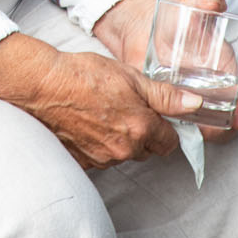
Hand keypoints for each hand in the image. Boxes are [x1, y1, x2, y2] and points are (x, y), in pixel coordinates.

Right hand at [0, 31, 205, 170]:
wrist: (42, 85)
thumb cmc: (84, 75)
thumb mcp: (130, 76)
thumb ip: (165, 96)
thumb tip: (196, 104)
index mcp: (141, 128)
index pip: (170, 142)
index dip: (165, 126)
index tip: (155, 113)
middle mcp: (124, 150)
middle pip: (147, 149)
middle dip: (143, 133)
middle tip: (126, 107)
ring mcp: (102, 159)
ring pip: (123, 153)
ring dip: (120, 139)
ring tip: (103, 111)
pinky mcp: (82, 162)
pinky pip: (101, 157)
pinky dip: (99, 144)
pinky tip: (87, 123)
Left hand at [94, 0, 237, 140]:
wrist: (145, 23)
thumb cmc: (177, 15)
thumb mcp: (193, 6)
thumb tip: (215, 0)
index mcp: (222, 62)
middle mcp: (211, 82)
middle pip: (226, 109)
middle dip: (228, 124)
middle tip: (222, 132)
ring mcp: (191, 92)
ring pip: (206, 117)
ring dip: (208, 129)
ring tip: (204, 136)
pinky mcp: (169, 98)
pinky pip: (180, 118)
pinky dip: (183, 127)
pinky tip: (179, 132)